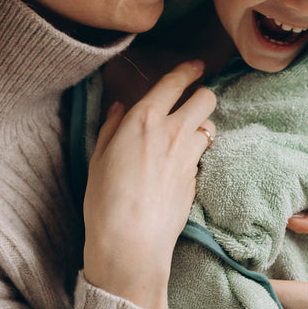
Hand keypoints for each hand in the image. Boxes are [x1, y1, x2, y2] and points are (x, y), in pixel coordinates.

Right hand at [82, 60, 215, 308]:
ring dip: (201, 127)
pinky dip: (194, 156)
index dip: (188, 70)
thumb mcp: (97, 158)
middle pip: (205, 98)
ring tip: (187, 137)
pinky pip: (201, 157)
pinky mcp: (196, 179)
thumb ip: (111, 127)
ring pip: (209, 127)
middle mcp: (173, 132)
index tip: (195, 66)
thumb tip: (118, 108)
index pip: (174, 82)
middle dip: (202, 95)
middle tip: (193, 101)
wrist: (131, 242)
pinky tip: (178, 169)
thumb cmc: (105, 200)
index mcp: (144, 119)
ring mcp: (189, 156)